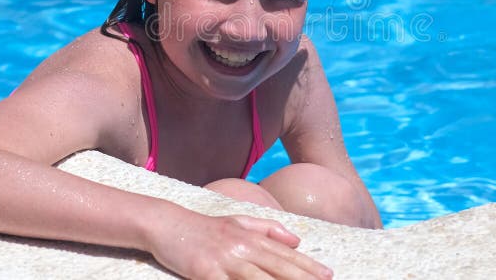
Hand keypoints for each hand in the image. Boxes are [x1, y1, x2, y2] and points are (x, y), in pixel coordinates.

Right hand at [148, 212, 332, 278]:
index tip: (328, 276)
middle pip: (278, 267)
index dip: (308, 267)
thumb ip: (268, 229)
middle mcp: (242, 246)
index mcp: (251, 236)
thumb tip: (297, 240)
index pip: (285, 254)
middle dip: (303, 279)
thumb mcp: (238, 221)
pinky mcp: (206, 272)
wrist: (167, 223)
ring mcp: (224, 260)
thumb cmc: (204, 227)